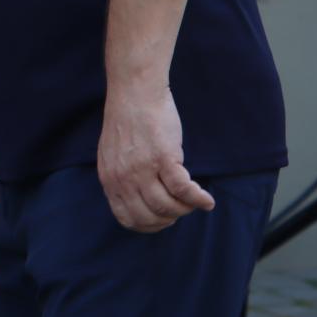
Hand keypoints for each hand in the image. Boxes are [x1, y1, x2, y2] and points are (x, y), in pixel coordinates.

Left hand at [96, 83, 214, 232]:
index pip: (127, 218)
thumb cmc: (128, 119)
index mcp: (110, 179)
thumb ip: (121, 178)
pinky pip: (184, 191)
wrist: (135, 91)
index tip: (163, 220)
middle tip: (180, 210)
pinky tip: (207, 201)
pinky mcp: (163, 158)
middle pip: (149, 216)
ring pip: (168, 207)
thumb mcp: (113, 154)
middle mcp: (123, 178)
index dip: (148, 225)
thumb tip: (138, 200)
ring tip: (194, 201)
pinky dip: (198, 199)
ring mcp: (142, 169)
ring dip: (185, 209)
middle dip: (169, 219)